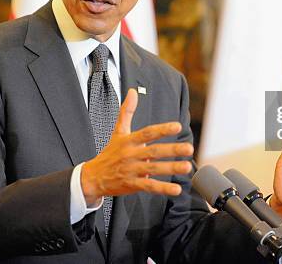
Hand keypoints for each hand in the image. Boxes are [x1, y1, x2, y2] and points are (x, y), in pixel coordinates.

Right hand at [81, 89, 193, 204]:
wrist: (92, 177)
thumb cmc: (109, 153)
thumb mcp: (118, 132)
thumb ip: (126, 112)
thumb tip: (133, 91)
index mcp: (129, 140)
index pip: (147, 133)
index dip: (162, 129)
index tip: (177, 126)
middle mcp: (131, 155)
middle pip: (153, 151)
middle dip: (172, 150)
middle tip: (189, 148)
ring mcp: (131, 170)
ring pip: (153, 169)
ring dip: (171, 168)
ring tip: (187, 167)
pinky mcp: (132, 184)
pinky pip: (149, 186)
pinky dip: (162, 188)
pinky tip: (176, 190)